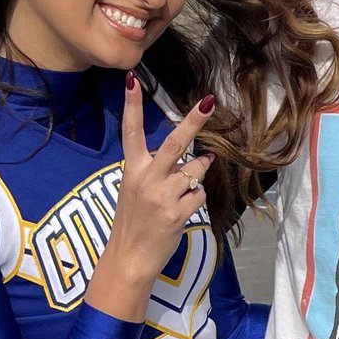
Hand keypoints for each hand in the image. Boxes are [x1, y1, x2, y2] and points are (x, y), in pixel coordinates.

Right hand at [88, 79, 215, 321]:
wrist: (129, 258)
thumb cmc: (134, 222)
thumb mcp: (135, 191)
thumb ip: (159, 171)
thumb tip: (199, 158)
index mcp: (132, 169)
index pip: (130, 131)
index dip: (131, 105)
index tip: (131, 80)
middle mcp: (146, 178)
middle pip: (175, 143)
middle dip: (194, 121)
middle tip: (209, 102)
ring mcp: (162, 195)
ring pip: (196, 170)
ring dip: (199, 173)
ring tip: (183, 188)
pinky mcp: (177, 212)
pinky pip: (199, 195)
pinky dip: (196, 200)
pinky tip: (181, 211)